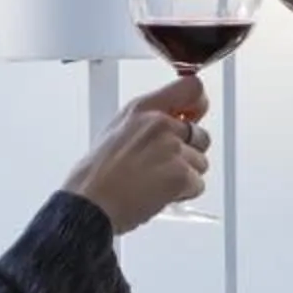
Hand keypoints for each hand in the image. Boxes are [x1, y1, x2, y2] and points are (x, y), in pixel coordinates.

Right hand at [60, 76, 210, 233]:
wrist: (91, 204)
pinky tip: (160, 194)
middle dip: (189, 153)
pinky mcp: (180, 174)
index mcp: (143, 108)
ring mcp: (172, 148)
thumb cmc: (97, 175)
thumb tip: (175, 122)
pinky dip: (183, 193)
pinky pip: (198, 184)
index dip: (198, 104)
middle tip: (164, 165)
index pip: (191, 88)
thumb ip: (149, 120)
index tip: (194, 117)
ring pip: (201, 163)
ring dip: (186, 176)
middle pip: (201, 134)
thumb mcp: (117, 129)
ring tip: (156, 182)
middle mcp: (160, 123)